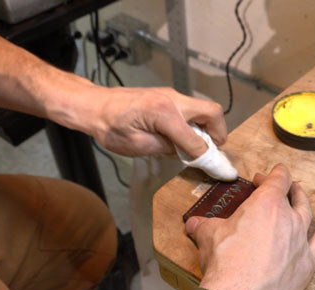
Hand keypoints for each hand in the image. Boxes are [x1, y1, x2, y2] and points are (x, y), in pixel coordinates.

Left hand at [65, 85, 225, 158]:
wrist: (95, 106)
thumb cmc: (110, 127)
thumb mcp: (138, 146)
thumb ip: (167, 148)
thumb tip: (188, 152)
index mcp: (165, 113)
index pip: (197, 139)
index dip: (207, 157)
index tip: (217, 170)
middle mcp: (173, 100)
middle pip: (212, 112)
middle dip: (219, 133)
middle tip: (213, 151)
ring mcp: (171, 95)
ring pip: (204, 108)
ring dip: (207, 127)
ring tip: (197, 146)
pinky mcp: (168, 96)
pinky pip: (191, 109)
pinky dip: (196, 123)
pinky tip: (184, 137)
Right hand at [184, 164, 314, 289]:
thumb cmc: (225, 263)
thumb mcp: (209, 237)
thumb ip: (204, 226)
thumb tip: (193, 224)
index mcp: (267, 204)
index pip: (276, 179)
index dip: (270, 175)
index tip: (261, 178)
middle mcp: (289, 218)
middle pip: (292, 195)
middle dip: (284, 188)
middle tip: (275, 188)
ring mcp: (301, 240)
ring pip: (307, 213)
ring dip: (303, 201)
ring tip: (300, 195)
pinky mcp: (307, 263)